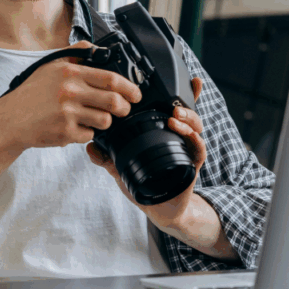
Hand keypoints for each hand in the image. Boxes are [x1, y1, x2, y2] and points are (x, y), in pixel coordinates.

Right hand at [0, 40, 142, 155]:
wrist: (10, 119)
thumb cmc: (32, 93)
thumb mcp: (51, 66)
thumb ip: (76, 55)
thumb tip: (98, 48)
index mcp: (71, 73)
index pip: (111, 79)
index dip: (130, 88)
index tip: (136, 94)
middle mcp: (70, 92)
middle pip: (114, 102)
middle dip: (125, 108)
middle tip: (123, 110)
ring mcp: (68, 114)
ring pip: (105, 121)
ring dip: (105, 122)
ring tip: (94, 118)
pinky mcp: (65, 132)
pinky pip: (89, 135)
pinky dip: (86, 133)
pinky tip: (75, 127)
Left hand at [86, 77, 206, 230]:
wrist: (159, 209)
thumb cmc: (143, 186)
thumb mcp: (121, 169)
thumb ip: (106, 158)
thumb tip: (90, 146)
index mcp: (163, 133)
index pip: (172, 108)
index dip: (181, 92)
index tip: (186, 79)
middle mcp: (177, 138)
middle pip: (188, 113)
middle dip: (187, 102)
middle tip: (174, 103)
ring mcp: (187, 150)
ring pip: (195, 127)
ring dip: (188, 120)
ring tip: (175, 117)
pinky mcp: (193, 165)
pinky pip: (199, 150)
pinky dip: (196, 141)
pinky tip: (190, 136)